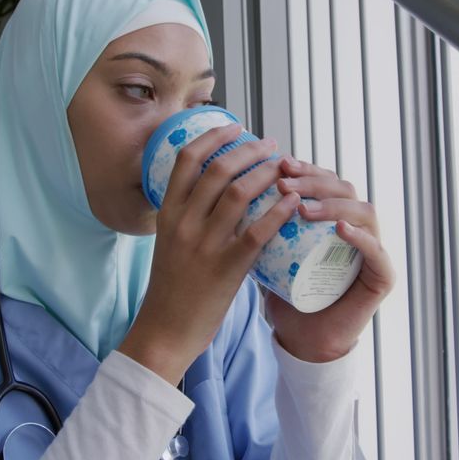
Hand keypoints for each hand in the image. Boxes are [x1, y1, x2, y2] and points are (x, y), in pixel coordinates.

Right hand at [120, 124, 300, 384]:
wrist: (165, 331)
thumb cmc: (172, 290)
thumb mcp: (170, 243)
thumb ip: (188, 217)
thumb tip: (214, 191)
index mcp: (167, 214)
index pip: (186, 160)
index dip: (213, 137)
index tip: (235, 127)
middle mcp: (183, 224)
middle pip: (218, 169)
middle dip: (248, 150)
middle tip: (271, 146)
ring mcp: (204, 246)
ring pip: (239, 193)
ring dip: (266, 173)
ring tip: (285, 167)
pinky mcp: (225, 269)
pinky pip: (257, 232)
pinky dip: (278, 211)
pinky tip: (293, 202)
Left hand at [266, 157, 394, 361]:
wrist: (303, 337)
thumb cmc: (285, 293)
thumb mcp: (267, 251)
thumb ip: (255, 222)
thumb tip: (224, 186)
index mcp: (333, 216)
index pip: (325, 180)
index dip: (304, 167)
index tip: (277, 162)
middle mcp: (357, 227)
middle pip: (344, 188)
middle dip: (314, 180)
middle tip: (284, 181)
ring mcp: (373, 250)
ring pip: (363, 212)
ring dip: (332, 205)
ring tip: (301, 207)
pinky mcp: (382, 276)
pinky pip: (376, 251)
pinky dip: (360, 238)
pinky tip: (340, 229)